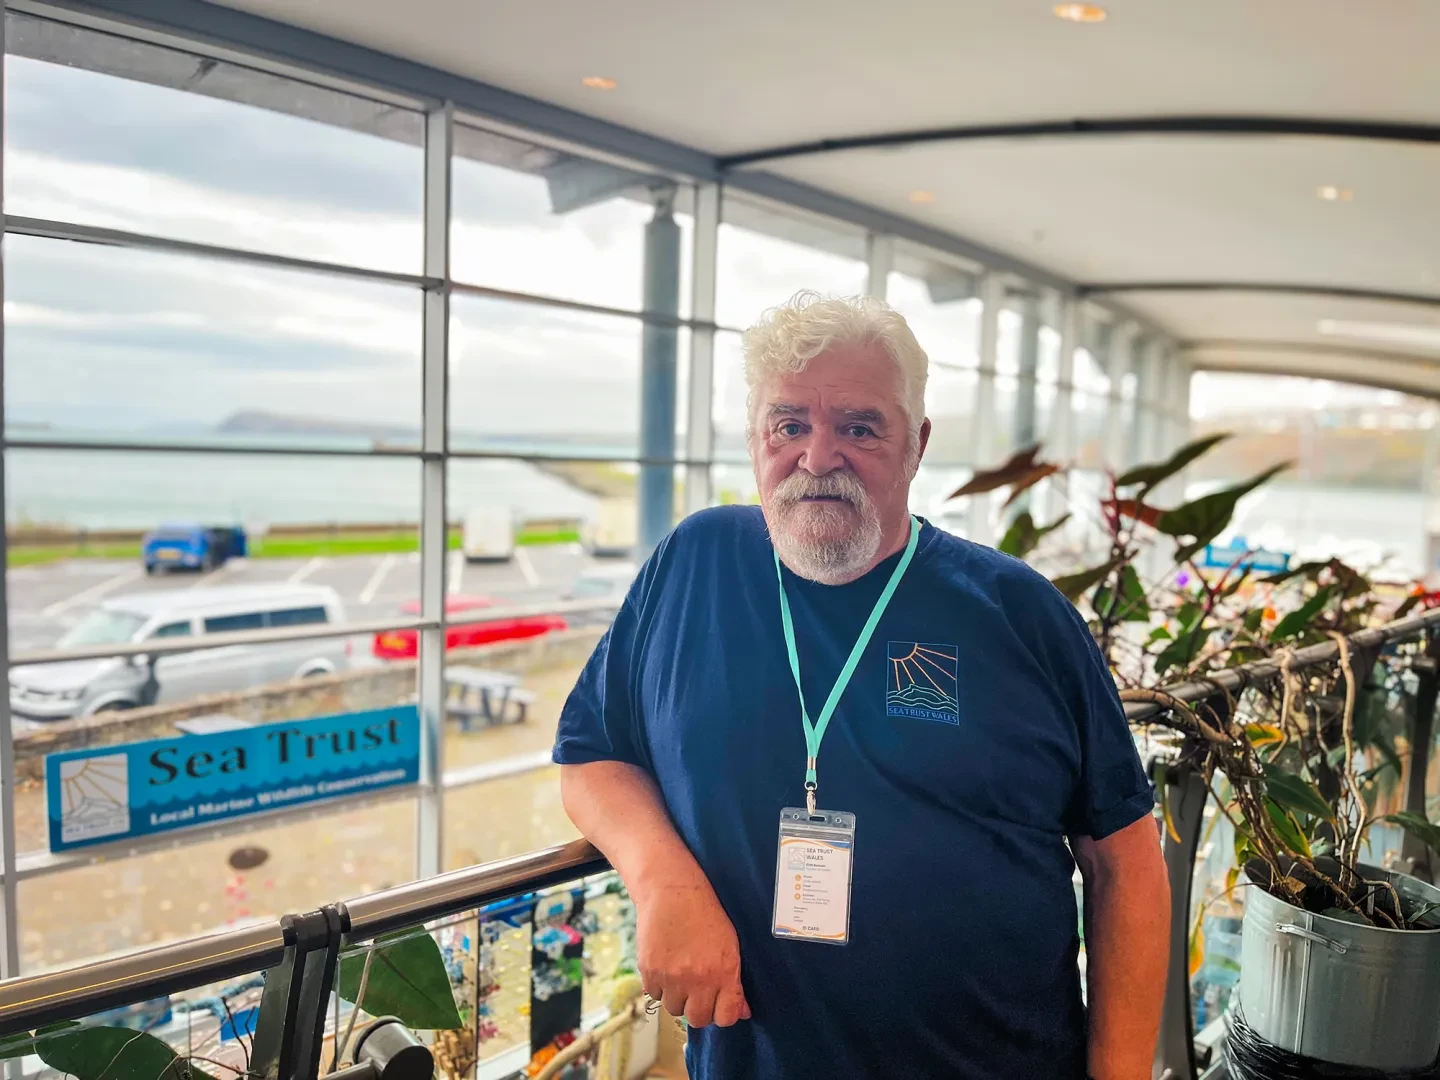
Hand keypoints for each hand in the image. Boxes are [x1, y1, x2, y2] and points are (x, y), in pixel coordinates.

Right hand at [634, 878, 751, 1027]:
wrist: (671, 890)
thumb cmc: (704, 912)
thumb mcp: (730, 944)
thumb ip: (735, 981)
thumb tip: (741, 1011)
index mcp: (723, 971)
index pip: (726, 1017)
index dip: (723, 1013)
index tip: (720, 1003)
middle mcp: (697, 979)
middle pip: (698, 1019)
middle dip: (700, 1009)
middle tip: (698, 991)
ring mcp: (671, 977)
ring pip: (674, 1009)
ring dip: (678, 998)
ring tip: (680, 974)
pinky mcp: (649, 971)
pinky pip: (654, 995)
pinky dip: (660, 986)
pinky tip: (665, 966)